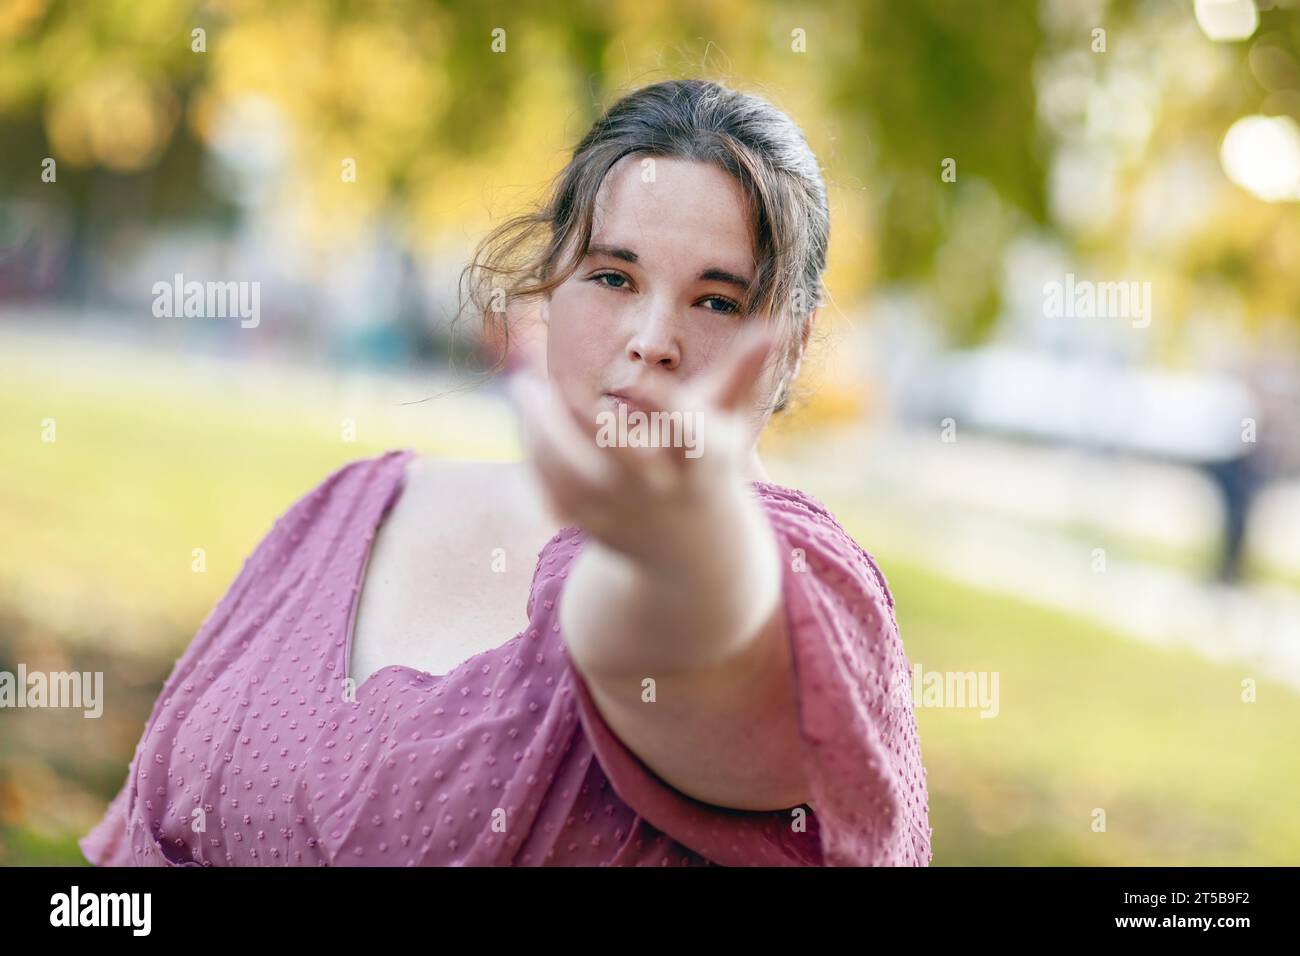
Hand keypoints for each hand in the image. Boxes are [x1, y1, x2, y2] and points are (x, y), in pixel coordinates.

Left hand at [507, 322, 779, 571]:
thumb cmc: (710, 470)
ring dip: (540, 427)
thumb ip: (743, 372)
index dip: (657, 399)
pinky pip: (555, 489)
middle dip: (578, 409)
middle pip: (615, 448)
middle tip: (545, 370)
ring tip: (524, 387)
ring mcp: (625, 510)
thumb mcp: (729, 425)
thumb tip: (776, 322)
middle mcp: (660, 487)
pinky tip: (527, 418)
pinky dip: (536, 454)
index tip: (631, 376)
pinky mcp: (595, 526)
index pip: (682, 426)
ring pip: (571, 468)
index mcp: (698, 458)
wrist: (696, 559)